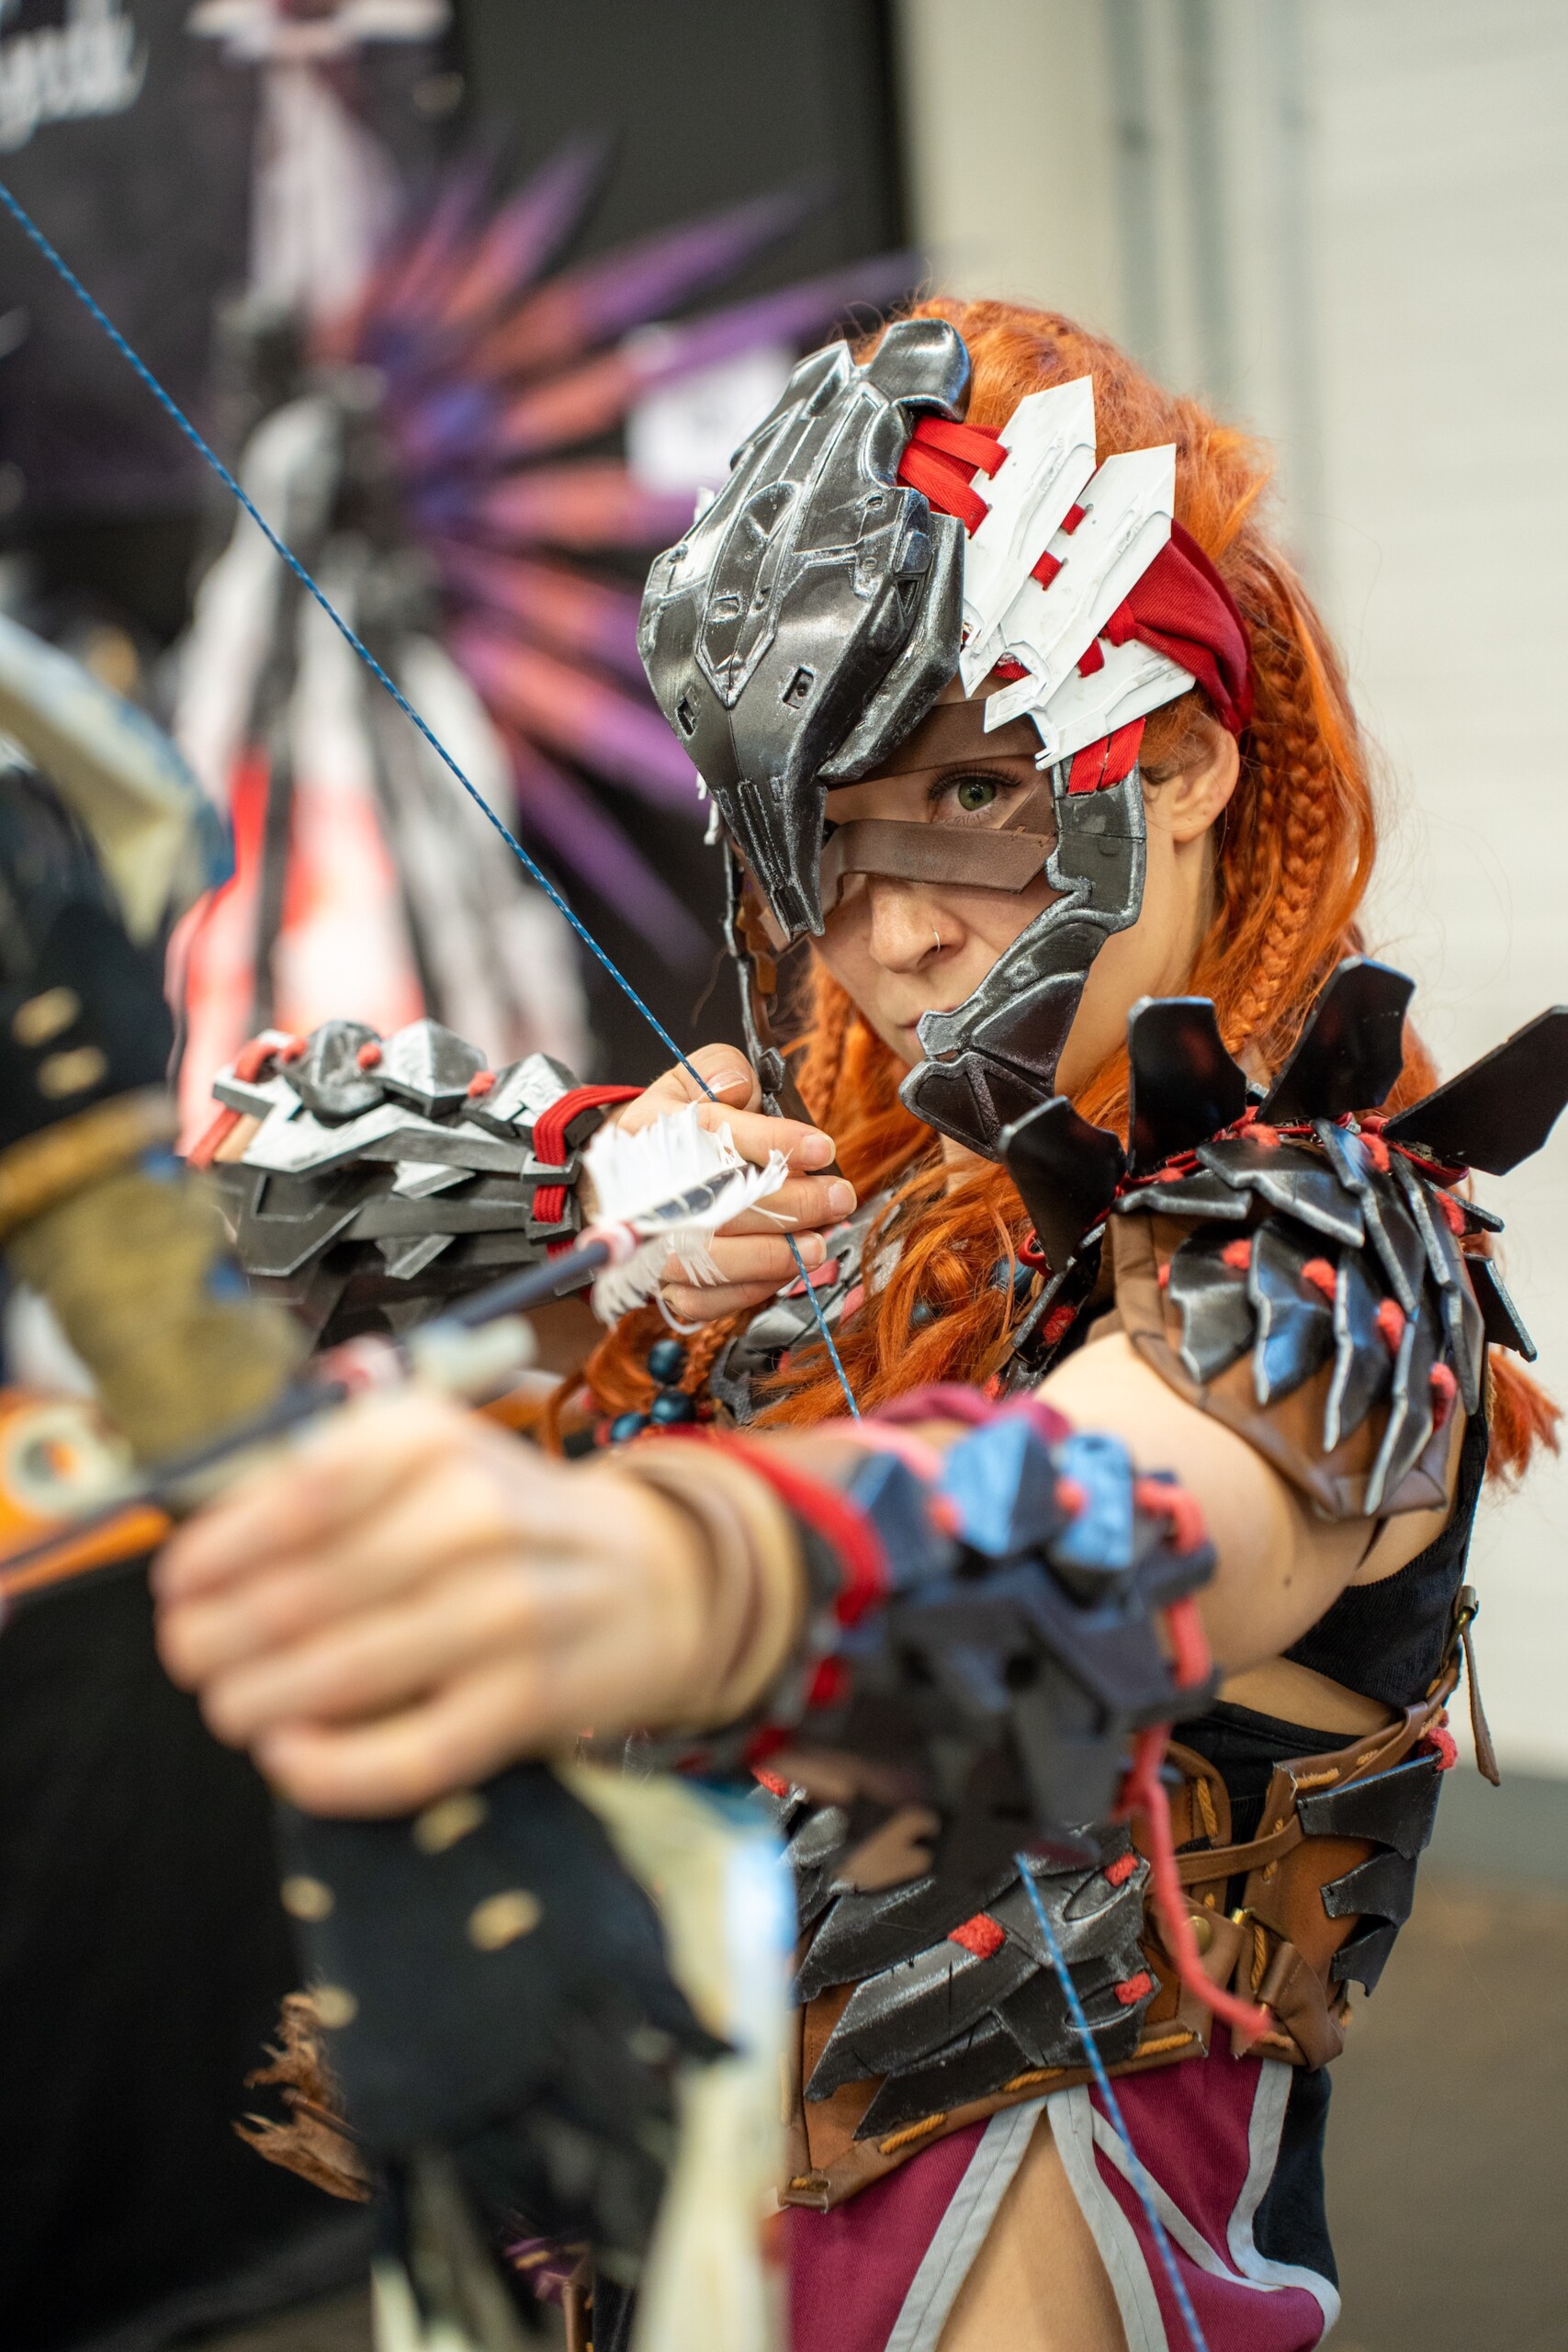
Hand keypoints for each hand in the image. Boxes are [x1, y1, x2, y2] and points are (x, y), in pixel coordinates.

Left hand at [153, 1389, 711, 1815]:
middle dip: (219, 1639)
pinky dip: (330, 1768)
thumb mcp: (429, 1457)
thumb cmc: (508, 1520)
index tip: (178, 1587)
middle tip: (192, 1657)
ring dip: (256, 1702)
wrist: (654, 1577)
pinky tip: (289, 1756)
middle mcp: (477, 1516)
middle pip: (305, 1594)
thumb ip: (323, 1485)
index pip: (297, 1496)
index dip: (217, 1553)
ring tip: (231, 1707)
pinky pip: (409, 1754)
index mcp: (435, 1441)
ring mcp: (511, 1612)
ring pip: (345, 1675)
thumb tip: (204, 1558)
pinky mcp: (534, 1700)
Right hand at [608, 1044, 856, 1322]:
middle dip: (791, 1203)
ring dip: (774, 1255)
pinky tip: (787, 1270)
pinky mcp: (658, 1284)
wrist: (622, 1183)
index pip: (713, 1133)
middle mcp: (642, 1191)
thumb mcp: (689, 1081)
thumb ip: (718, 1070)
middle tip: (838, 1197)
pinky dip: (751, 1289)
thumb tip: (737, 1087)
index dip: (773, 1142)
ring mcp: (648, 1244)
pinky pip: (705, 1300)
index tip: (821, 1148)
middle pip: (719, 1203)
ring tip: (820, 1243)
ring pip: (711, 1260)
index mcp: (649, 1130)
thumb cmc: (672, 1130)